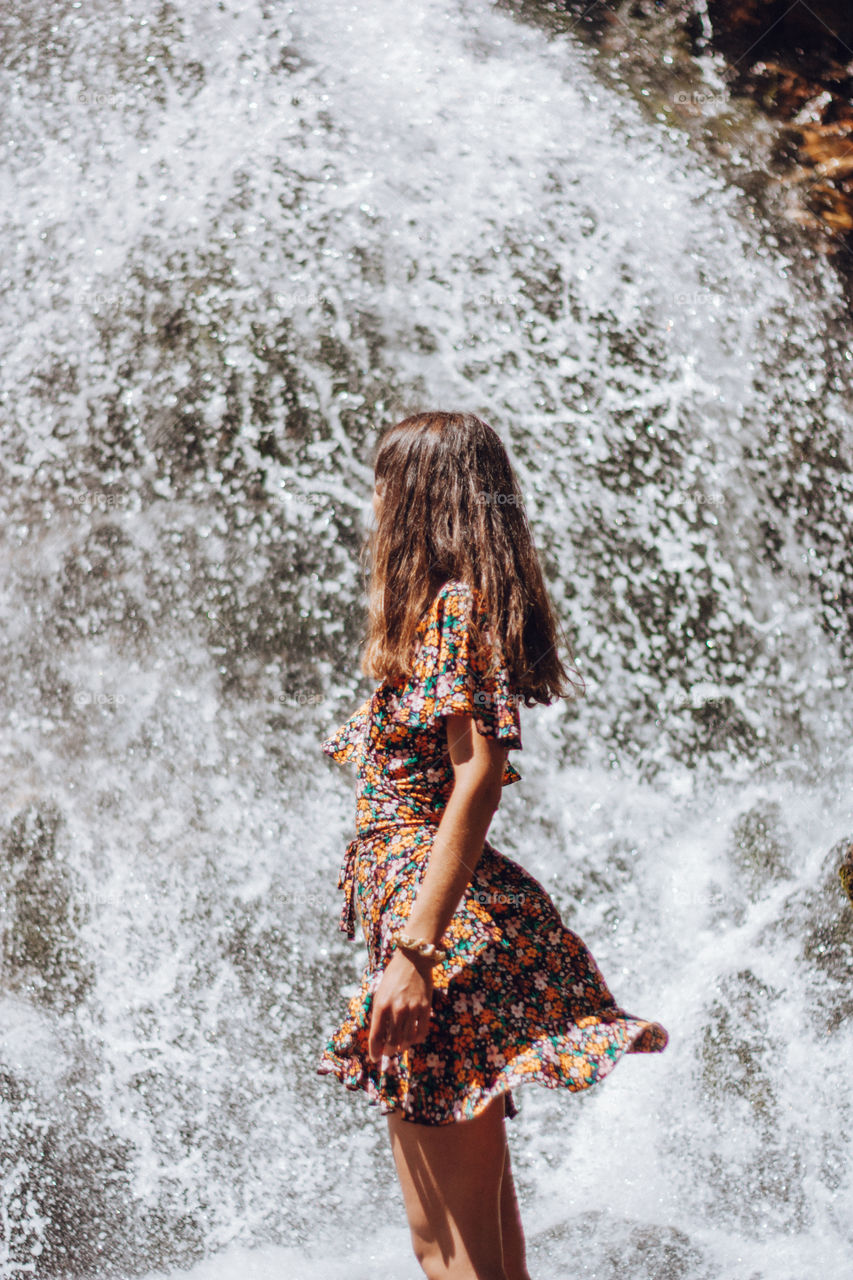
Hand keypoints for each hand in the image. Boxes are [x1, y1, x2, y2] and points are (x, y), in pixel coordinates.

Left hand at [367, 947, 433, 1062]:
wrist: (413, 959)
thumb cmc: (393, 976)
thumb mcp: (380, 993)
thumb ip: (379, 1014)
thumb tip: (380, 1036)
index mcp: (381, 1005)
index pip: (376, 1036)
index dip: (374, 1051)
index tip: (374, 1058)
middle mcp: (396, 1009)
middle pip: (392, 1042)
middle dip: (388, 1051)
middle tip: (388, 1053)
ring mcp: (412, 1009)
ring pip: (406, 1040)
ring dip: (401, 1047)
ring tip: (399, 1047)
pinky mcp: (425, 1007)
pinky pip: (421, 1032)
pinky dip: (415, 1040)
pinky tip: (412, 1039)